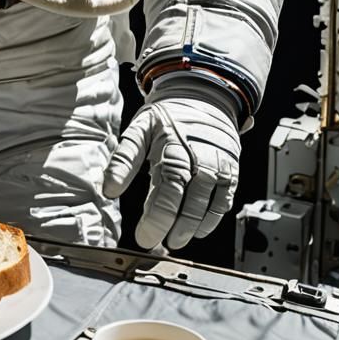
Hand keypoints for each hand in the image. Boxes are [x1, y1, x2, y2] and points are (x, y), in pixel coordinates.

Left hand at [103, 79, 240, 250]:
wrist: (203, 97)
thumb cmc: (166, 117)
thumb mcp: (139, 129)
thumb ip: (123, 159)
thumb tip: (108, 190)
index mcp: (171, 142)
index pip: (166, 183)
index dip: (155, 211)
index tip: (140, 231)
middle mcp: (197, 153)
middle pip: (185, 194)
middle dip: (169, 222)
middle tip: (152, 242)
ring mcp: (216, 163)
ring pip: (206, 201)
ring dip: (190, 226)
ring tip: (173, 241)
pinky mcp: (230, 171)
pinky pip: (224, 200)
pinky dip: (211, 219)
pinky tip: (197, 231)